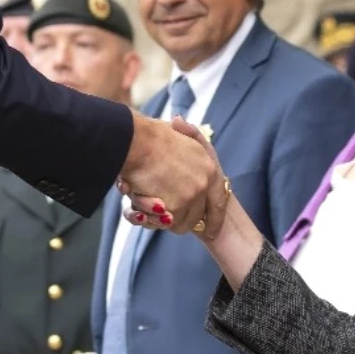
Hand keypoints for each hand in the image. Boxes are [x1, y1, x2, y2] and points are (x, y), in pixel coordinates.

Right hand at [120, 112, 216, 231]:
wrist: (135, 141)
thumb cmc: (150, 135)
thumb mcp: (178, 132)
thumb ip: (187, 135)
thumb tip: (180, 123)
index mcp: (210, 166)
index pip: (219, 201)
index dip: (215, 218)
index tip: (211, 230)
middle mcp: (204, 183)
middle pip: (197, 217)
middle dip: (182, 221)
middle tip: (165, 217)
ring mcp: (191, 196)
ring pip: (179, 223)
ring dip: (160, 219)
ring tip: (144, 204)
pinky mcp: (175, 206)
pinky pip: (163, 223)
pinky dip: (148, 217)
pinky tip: (138, 204)